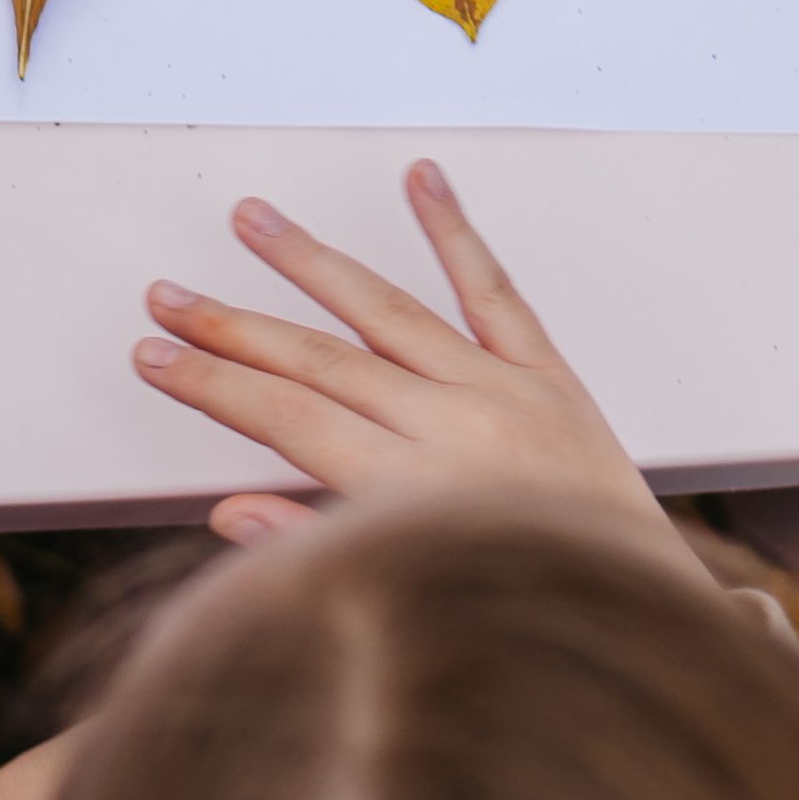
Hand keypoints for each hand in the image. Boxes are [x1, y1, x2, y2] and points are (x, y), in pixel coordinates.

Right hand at [131, 163, 690, 572]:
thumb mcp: (411, 598)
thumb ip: (320, 548)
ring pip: (390, 312)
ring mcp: (506, 394)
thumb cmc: (527, 616)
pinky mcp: (552, 377)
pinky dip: (457, 231)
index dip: (213, 386)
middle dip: (234, 326)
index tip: (155, 357)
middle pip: (321, 363)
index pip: (288, 423)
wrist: (644, 618)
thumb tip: (230, 514)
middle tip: (169, 296)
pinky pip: (496, 293)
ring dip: (313, 262)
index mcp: (419, 491)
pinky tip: (423, 181)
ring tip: (255, 221)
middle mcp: (460, 428)